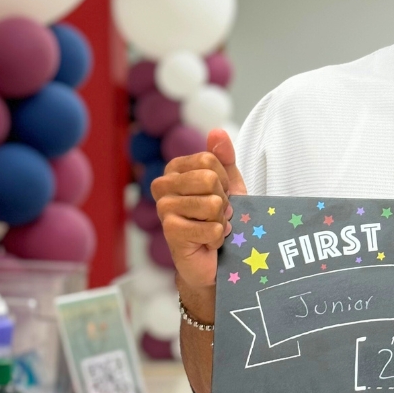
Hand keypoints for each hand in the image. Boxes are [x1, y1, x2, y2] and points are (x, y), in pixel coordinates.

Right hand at [152, 129, 247, 303]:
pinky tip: (208, 243)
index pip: (209, 159)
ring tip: (212, 228)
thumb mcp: (230, 185)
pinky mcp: (171, 232)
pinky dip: (218, 237)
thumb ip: (224, 158)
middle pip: (209, 178)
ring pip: (212, 204)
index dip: (224, 181)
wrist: (213, 260)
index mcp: (175, 169)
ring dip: (222, 221)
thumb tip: (217, 132)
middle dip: (223, 200)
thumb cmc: (220, 220)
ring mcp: (164, 209)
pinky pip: (212, 227)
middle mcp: (163, 186)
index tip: (220, 195)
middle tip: (216, 214)